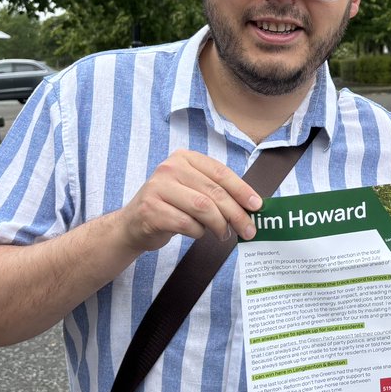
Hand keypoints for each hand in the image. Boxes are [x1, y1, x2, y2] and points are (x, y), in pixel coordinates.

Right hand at [114, 150, 262, 252]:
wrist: (133, 224)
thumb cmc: (170, 206)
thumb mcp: (192, 190)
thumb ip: (216, 192)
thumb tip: (250, 205)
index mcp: (184, 157)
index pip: (220, 172)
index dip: (242, 190)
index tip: (257, 206)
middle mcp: (170, 168)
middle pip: (213, 192)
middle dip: (236, 213)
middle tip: (248, 230)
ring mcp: (157, 188)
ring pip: (202, 207)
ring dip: (219, 225)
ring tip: (223, 234)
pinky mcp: (150, 210)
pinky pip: (186, 224)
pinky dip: (198, 232)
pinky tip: (198, 233)